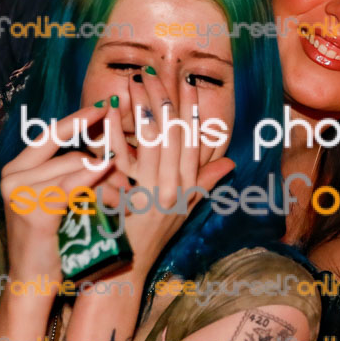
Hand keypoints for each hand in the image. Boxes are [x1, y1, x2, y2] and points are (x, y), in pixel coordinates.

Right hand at [0, 102, 112, 292]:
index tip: (105, 105)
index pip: (52, 134)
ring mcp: (19, 192)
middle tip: (129, 178)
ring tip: (126, 197)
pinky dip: (91, 178)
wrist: (35, 282)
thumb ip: (73, 174)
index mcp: (17, 169)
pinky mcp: (32, 209)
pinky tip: (108, 173)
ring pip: (75, 169)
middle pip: (71, 154)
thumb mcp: (62, 201)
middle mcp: (12, 176)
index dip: (79, 119)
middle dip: (104, 164)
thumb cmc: (54, 242)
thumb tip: (108, 152)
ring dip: (107, 181)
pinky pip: (70, 186)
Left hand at [110, 73, 234, 273]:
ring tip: (134, 81)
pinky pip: (120, 157)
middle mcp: (174, 187)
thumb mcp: (185, 210)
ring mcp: (149, 192)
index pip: (195, 140)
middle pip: (173, 134)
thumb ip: (205, 183)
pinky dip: (115, 131)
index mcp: (189, 187)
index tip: (188, 82)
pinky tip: (109, 111)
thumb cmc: (154, 238)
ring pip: (150, 140)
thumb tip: (230, 162)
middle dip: (164, 99)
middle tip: (155, 72)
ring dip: (142, 108)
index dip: (192, 110)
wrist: (126, 268)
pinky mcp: (125, 197)